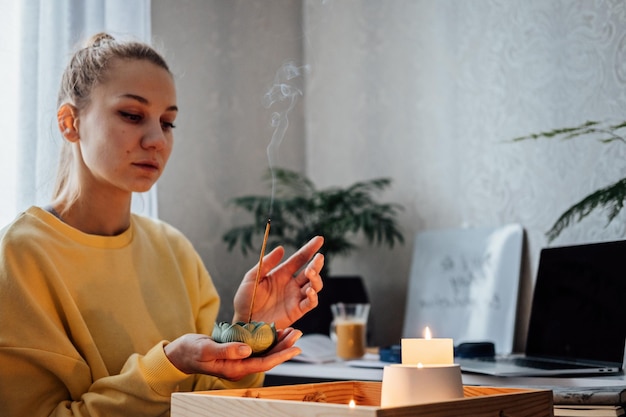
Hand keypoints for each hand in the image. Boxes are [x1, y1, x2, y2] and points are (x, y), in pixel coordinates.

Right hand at [164, 328, 302, 379]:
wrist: (181, 353)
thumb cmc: (191, 351)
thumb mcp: (207, 349)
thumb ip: (227, 350)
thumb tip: (247, 350)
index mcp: (234, 369)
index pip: (263, 364)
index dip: (280, 356)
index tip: (295, 348)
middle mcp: (240, 367)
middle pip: (268, 359)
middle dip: (284, 347)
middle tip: (297, 333)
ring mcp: (239, 361)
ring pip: (264, 353)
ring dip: (278, 343)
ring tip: (291, 331)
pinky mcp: (237, 354)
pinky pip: (257, 349)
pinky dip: (267, 340)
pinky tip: (275, 331)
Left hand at [233, 236, 323, 329]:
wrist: (243, 322)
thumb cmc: (245, 300)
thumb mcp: (252, 278)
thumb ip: (266, 264)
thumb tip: (281, 248)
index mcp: (281, 274)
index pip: (299, 259)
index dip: (309, 249)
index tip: (319, 239)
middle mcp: (291, 285)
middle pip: (310, 272)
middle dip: (317, 264)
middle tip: (318, 257)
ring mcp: (295, 298)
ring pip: (314, 286)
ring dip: (316, 279)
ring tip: (310, 272)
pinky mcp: (296, 311)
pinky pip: (310, 303)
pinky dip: (313, 297)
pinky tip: (309, 291)